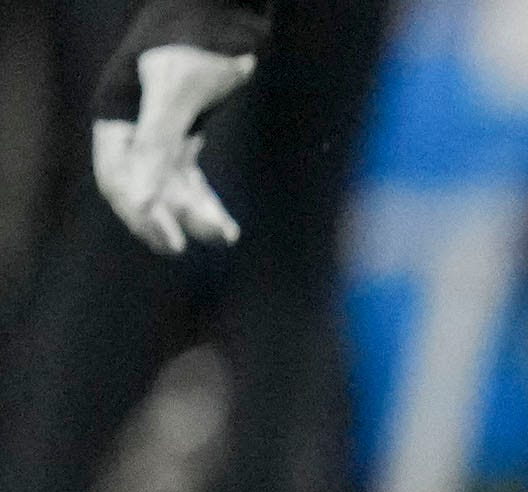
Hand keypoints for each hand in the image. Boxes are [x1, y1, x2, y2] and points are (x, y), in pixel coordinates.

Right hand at [90, 0, 265, 255]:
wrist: (225, 16)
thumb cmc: (195, 44)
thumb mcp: (175, 91)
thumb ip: (158, 143)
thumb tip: (145, 197)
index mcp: (115, 115)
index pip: (116, 177)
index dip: (137, 210)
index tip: (167, 236)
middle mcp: (132, 128)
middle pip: (138, 189)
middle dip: (159, 219)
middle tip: (178, 245)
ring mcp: (161, 134)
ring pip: (169, 189)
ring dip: (191, 214)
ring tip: (223, 234)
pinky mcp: (187, 136)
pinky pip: (189, 181)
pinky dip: (204, 203)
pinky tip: (225, 229)